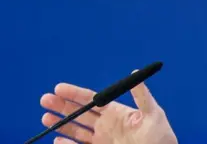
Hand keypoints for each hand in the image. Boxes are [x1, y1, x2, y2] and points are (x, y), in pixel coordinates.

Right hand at [40, 78, 176, 143]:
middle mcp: (105, 124)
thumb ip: (142, 96)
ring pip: (75, 130)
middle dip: (62, 106)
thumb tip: (134, 73)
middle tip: (45, 99)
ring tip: (44, 117)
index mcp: (116, 112)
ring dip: (60, 123)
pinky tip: (57, 140)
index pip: (92, 99)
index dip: (75, 93)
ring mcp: (101, 140)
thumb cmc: (160, 135)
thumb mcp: (153, 113)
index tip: (58, 87)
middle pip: (79, 113)